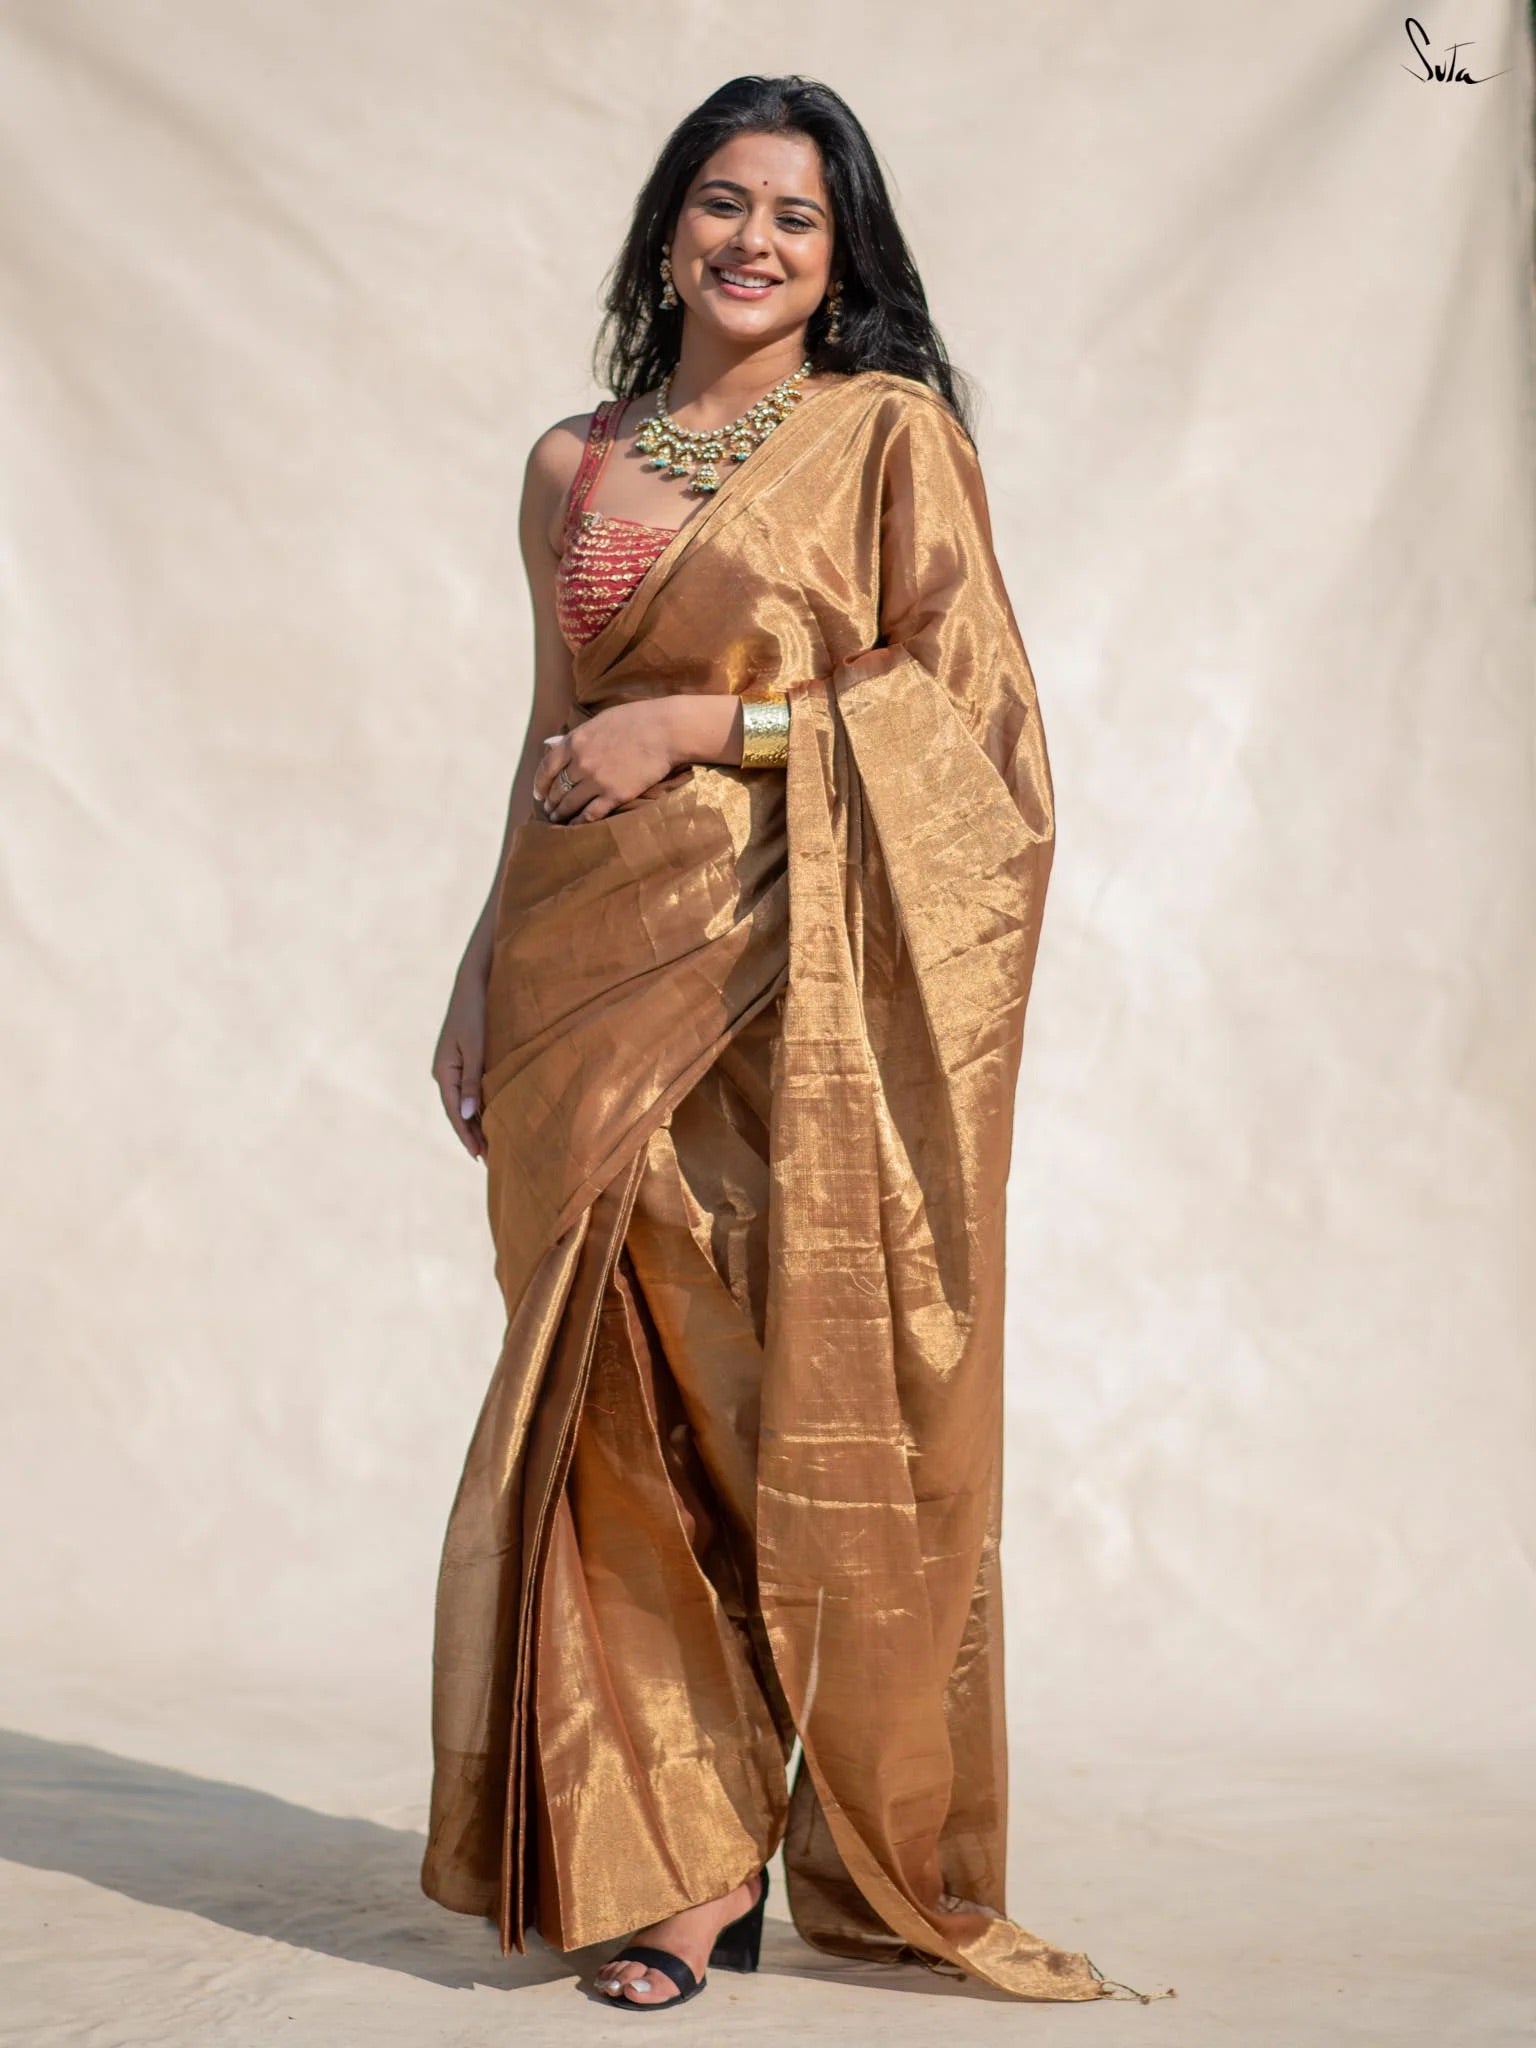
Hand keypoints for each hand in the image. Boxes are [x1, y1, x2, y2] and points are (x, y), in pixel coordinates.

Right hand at [431, 959, 488, 1161]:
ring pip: (464, 1103)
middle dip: (472, 1136)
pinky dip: (479, 1107)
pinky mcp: (464, 1059)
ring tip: (492, 1147)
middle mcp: (445, 1072)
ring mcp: (453, 1066)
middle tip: (490, 1161)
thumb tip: (466, 1115)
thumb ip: (472, 1081)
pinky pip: (470, 1090)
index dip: (466, 1135)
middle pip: (457, 1112)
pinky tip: (490, 1117)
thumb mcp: (476, 1047)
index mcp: (444, 1071)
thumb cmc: (476, 1012)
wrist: (473, 982)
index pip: (454, 1112)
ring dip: (476, 1124)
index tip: (479, 1157)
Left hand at [533, 700, 680, 823]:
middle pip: (557, 789)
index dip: (539, 785)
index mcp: (574, 742)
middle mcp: (580, 763)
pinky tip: (577, 825)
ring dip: (562, 814)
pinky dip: (580, 821)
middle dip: (551, 803)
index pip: (546, 768)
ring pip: (570, 804)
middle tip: (550, 811)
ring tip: (559, 821)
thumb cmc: (634, 720)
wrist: (665, 730)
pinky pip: (591, 813)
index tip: (539, 794)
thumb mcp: (597, 722)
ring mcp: (597, 780)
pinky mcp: (615, 795)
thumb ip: (572, 737)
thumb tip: (547, 744)